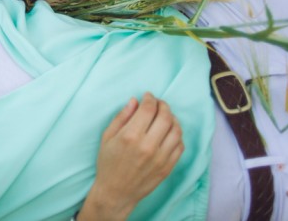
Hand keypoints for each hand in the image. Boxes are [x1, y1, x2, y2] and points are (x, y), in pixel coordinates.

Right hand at [79, 93, 184, 220]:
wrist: (116, 192)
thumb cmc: (108, 163)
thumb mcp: (107, 137)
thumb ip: (122, 117)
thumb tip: (135, 101)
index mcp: (130, 136)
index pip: (148, 109)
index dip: (150, 98)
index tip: (147, 96)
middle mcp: (148, 146)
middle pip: (165, 117)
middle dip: (163, 105)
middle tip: (158, 103)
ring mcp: (161, 158)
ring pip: (176, 130)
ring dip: (172, 118)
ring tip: (165, 116)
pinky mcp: (168, 167)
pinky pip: (180, 146)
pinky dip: (177, 135)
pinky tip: (169, 132)